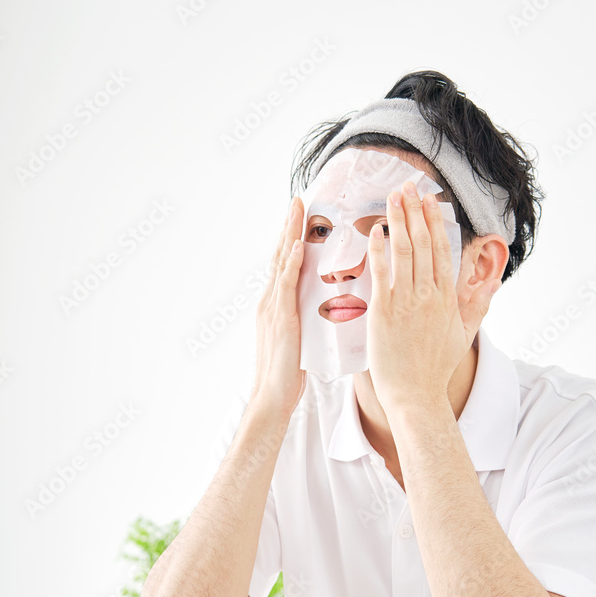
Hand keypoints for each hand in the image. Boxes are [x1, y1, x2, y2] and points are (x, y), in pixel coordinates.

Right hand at [248, 197, 306, 415]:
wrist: (273, 397)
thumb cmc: (291, 374)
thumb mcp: (301, 338)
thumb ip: (307, 318)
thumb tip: (325, 308)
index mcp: (277, 304)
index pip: (285, 263)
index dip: (292, 238)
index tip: (301, 214)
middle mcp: (271, 300)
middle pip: (280, 254)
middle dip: (289, 226)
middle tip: (297, 199)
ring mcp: (272, 307)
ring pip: (280, 262)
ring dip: (289, 234)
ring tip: (296, 209)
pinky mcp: (279, 318)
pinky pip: (285, 285)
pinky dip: (289, 263)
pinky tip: (296, 247)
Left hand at [364, 181, 498, 421]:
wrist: (415, 395)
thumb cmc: (435, 368)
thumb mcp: (464, 334)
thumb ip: (478, 304)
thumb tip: (494, 281)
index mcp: (447, 298)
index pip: (442, 250)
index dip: (434, 221)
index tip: (429, 199)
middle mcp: (429, 295)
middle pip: (423, 243)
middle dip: (414, 211)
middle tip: (407, 185)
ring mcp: (406, 301)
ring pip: (404, 252)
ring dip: (398, 220)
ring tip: (392, 196)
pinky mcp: (384, 311)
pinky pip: (381, 273)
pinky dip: (378, 250)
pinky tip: (375, 230)